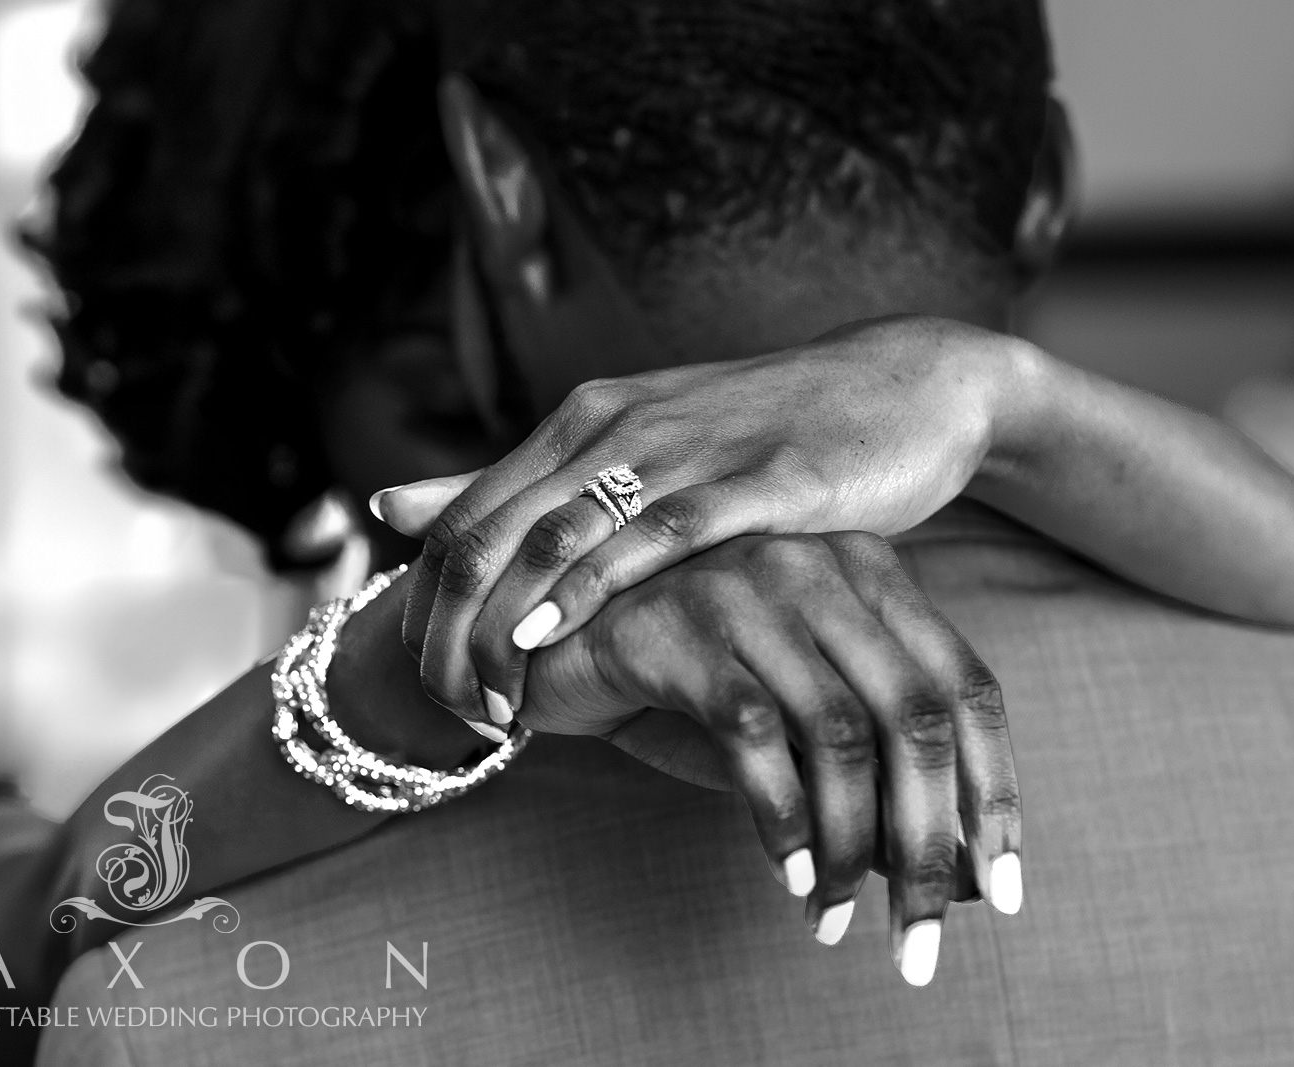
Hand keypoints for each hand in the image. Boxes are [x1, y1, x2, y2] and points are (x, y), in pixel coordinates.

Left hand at [376, 314, 1039, 735]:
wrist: (902, 390)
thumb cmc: (763, 433)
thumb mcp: (638, 448)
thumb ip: (523, 482)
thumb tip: (392, 503)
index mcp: (582, 422)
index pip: (461, 517)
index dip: (424, 605)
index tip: (424, 680)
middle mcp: (614, 427)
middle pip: (486, 535)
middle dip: (446, 631)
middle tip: (443, 710)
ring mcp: (680, 451)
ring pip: (549, 539)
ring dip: (498, 627)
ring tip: (480, 701)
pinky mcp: (748, 481)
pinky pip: (645, 539)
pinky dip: (582, 592)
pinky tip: (541, 638)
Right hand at [519, 531, 1022, 979]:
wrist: (556, 640)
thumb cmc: (689, 685)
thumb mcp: (796, 725)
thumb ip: (872, 776)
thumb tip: (962, 877)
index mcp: (871, 574)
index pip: (968, 688)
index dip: (995, 795)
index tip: (1000, 894)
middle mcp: (820, 566)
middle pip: (916, 716)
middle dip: (929, 843)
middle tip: (923, 941)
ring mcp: (748, 585)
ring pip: (840, 732)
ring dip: (852, 846)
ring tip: (839, 918)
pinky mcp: (677, 624)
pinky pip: (753, 732)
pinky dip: (781, 816)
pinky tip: (790, 873)